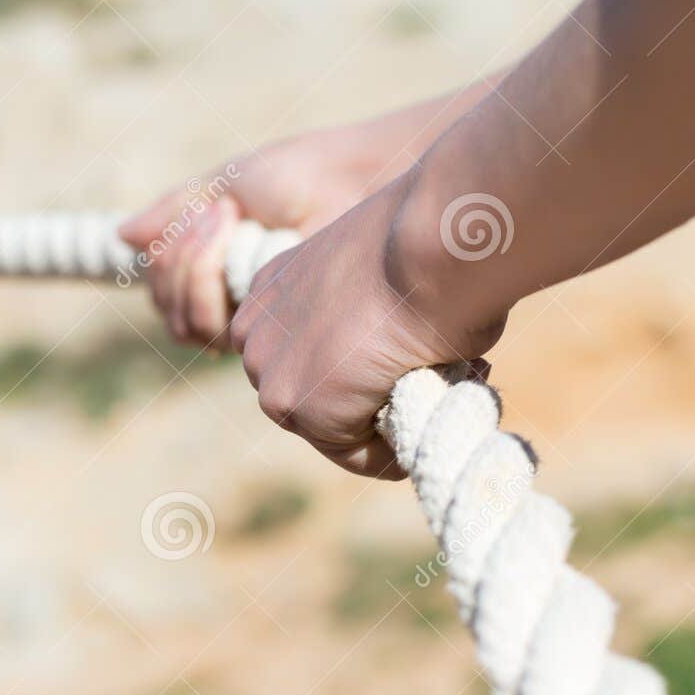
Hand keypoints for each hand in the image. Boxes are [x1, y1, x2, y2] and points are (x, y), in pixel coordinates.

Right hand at [117, 133, 377, 347]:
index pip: (162, 288)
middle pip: (168, 308)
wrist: (342, 182)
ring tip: (236, 222)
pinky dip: (215, 279)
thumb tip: (122, 237)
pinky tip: (250, 246)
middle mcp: (227, 300)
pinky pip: (213, 327)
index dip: (172, 257)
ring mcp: (249, 320)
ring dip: (197, 265)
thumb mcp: (221, 184)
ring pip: (186, 322)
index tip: (210, 210)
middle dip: (185, 256)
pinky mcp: (271, 334)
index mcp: (214, 267)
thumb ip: (172, 212)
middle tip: (226, 213)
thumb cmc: (295, 176)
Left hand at [229, 178, 506, 477]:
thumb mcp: (379, 274)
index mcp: (273, 290)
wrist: (432, 240)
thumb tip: (396, 355)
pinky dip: (399, 448)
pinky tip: (430, 404)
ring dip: (386, 424)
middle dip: (370, 403)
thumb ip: (366, 317)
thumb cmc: (430, 242)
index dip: (364, 370)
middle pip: (312, 400)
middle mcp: (256, 332)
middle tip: (433, 377)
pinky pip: (358, 455)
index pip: (305, 360)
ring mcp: (273, 374)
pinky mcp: (302, 406)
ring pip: (332, 433)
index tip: (410, 353)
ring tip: (438, 386)